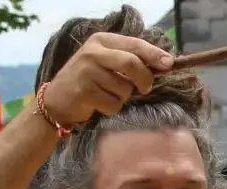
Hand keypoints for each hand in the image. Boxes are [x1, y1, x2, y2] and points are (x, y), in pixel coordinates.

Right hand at [39, 33, 173, 126]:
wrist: (57, 100)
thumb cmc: (89, 81)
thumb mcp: (107, 62)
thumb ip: (131, 59)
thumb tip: (165, 63)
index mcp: (102, 41)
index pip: (134, 44)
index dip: (154, 55)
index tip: (169, 64)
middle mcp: (93, 52)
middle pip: (132, 63)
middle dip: (144, 79)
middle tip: (145, 88)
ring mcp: (87, 71)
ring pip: (125, 88)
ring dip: (122, 97)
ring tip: (107, 95)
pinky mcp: (84, 92)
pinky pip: (114, 104)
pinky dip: (111, 108)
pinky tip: (98, 103)